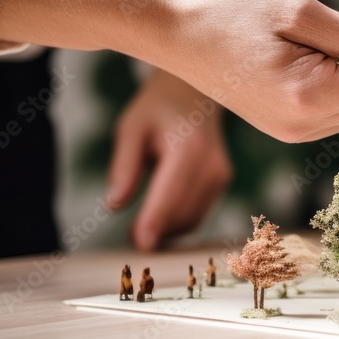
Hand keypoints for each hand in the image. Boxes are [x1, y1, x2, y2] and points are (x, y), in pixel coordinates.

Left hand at [107, 70, 231, 250]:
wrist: (193, 94)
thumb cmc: (157, 109)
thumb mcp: (131, 129)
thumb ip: (124, 167)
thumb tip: (115, 205)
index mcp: (188, 148)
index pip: (171, 194)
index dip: (155, 222)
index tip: (141, 244)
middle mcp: (211, 164)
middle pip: (183, 213)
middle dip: (157, 231)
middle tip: (129, 237)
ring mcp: (221, 174)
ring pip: (193, 219)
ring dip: (167, 231)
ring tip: (140, 227)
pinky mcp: (222, 182)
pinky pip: (199, 213)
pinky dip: (178, 223)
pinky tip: (158, 217)